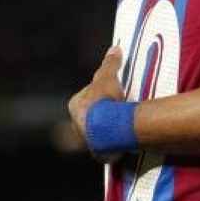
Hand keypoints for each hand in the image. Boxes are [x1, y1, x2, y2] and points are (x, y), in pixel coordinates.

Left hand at [67, 46, 125, 161]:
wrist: (110, 129)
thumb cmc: (104, 100)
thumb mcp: (108, 77)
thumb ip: (110, 63)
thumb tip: (114, 48)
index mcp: (75, 106)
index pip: (86, 96)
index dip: (98, 92)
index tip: (112, 90)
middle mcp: (77, 124)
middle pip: (90, 114)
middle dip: (102, 111)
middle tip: (119, 106)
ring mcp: (88, 140)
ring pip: (98, 130)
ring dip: (108, 127)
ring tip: (123, 121)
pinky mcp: (100, 151)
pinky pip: (108, 143)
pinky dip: (115, 140)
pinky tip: (124, 136)